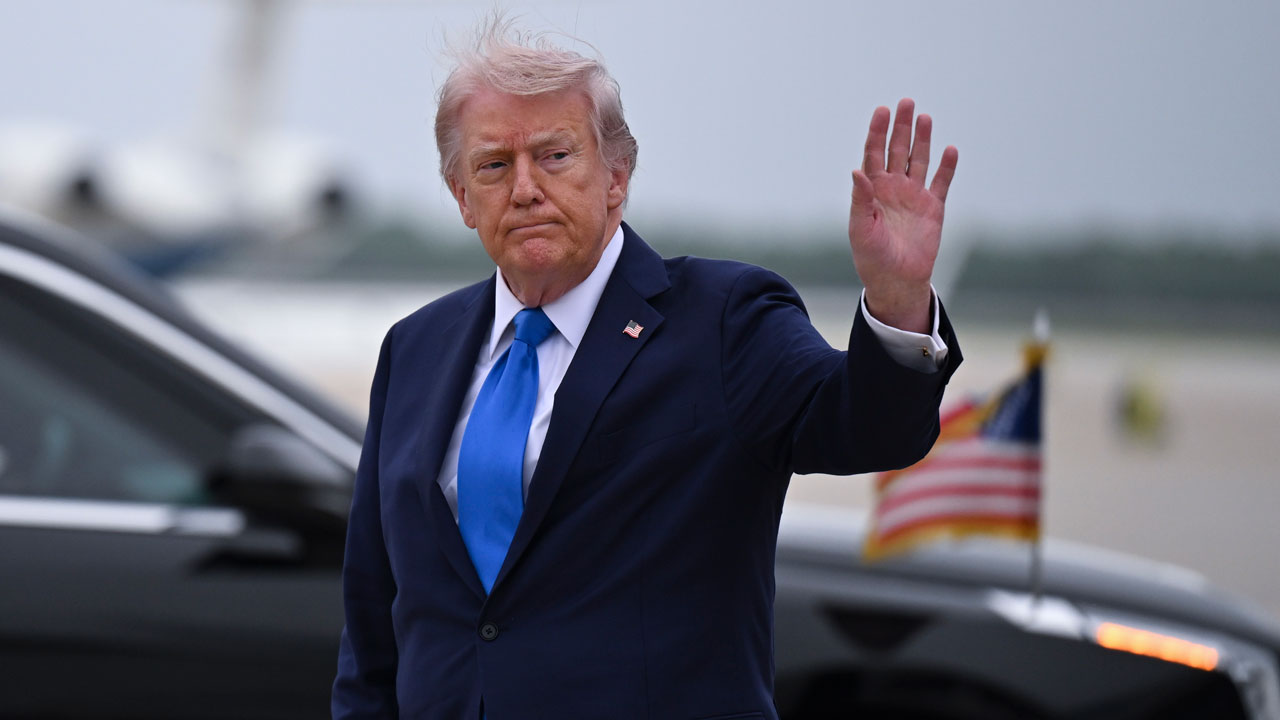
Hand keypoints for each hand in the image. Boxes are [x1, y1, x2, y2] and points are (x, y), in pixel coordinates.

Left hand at [849, 98, 957, 333]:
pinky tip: (950, 149)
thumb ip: (860, 199)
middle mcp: (892, 188)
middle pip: (897, 150)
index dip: (877, 132)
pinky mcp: (933, 208)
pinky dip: (947, 167)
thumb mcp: (861, 228)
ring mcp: (913, 196)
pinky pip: (941, 183)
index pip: (874, 154)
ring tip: (924, 117)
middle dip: (901, 127)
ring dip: (922, 140)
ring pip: (919, 160)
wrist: (896, 280)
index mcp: (872, 190)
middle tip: (906, 102)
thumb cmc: (871, 256)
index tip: (882, 111)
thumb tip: (856, 170)